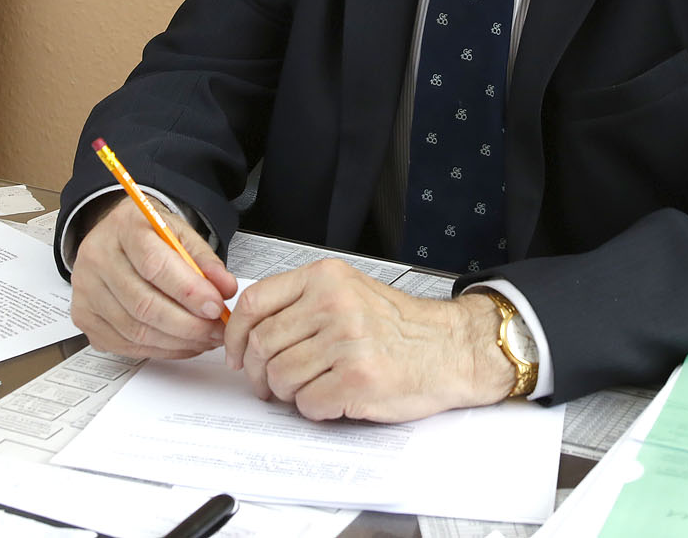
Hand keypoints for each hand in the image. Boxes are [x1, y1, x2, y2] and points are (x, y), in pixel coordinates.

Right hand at [69, 195, 237, 360]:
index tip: (216, 307)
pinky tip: (182, 344)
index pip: (154, 265)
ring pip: (135, 330)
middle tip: (217, 330)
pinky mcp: (84, 317)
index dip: (188, 291)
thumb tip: (225, 288)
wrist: (115, 236)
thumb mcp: (180, 233)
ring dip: (178, 342)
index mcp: (123, 228)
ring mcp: (86, 291)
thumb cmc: (148, 234)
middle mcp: (97, 258)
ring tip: (205, 338)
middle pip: (143, 304)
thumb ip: (204, 260)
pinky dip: (160, 350)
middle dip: (188, 325)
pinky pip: (125, 344)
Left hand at [223, 258, 515, 421]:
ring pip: (280, 377)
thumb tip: (248, 332)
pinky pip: (308, 403)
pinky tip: (334, 397)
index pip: (255, 303)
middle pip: (261, 346)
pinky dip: (314, 409)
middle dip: (259, 374)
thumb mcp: (349, 293)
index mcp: (326, 278)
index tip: (236, 354)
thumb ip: (301, 303)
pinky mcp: (357, 378)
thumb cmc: (401, 327)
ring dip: (289, 393)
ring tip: (313, 387)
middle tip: (271, 384)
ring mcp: (346, 341)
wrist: (451, 349)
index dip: (236, 336)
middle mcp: (334, 304)